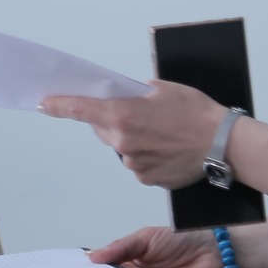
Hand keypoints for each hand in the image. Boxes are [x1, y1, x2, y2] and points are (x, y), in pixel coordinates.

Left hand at [41, 80, 226, 187]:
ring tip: (164, 133)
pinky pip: (138, 164)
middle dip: (114, 120)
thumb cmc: (197, 113)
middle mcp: (123, 142)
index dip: (59, 106)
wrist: (223, 144)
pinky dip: (147, 156)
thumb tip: (126, 96)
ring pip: (122, 148)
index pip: (81, 110)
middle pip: (104, 129)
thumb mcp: (163, 89)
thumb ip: (136, 93)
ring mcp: (134, 163)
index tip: (45, 104)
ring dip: (133, 140)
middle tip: (140, 114)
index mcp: (123, 115)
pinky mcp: (147, 179)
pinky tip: (168, 149)